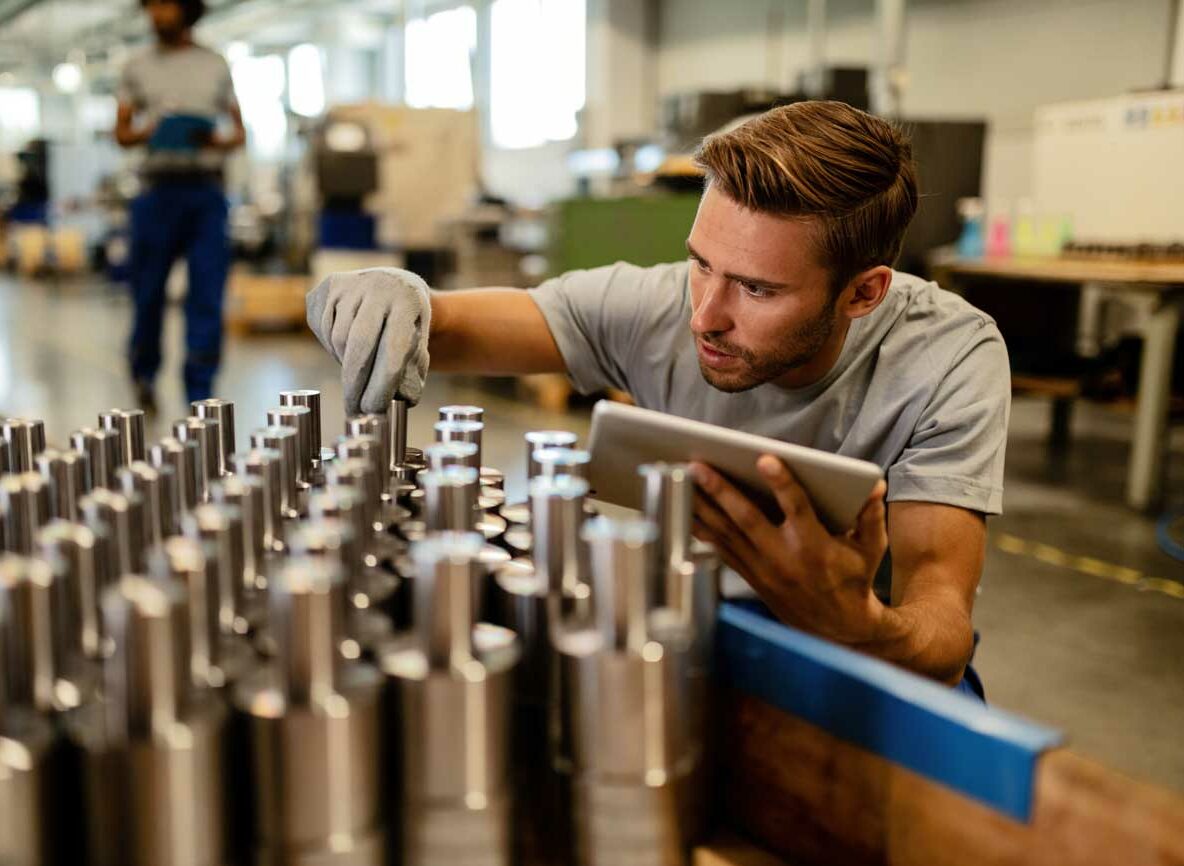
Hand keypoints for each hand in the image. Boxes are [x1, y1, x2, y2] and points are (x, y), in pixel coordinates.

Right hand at [305, 268, 431, 414]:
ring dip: (345, 364)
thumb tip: (403, 402)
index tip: (373, 410)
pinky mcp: (329, 286)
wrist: (395, 284)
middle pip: (359, 344)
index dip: (382, 384)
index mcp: (408, 302)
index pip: (393, 348)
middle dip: (355, 385)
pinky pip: (323, 328)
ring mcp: (351, 284)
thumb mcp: (420, 343)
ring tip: (359, 371)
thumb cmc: (409, 324)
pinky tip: (346, 346)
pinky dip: (332, 346)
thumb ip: (413, 370)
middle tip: (354, 411)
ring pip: (339, 339)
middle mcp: (379, 287)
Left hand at [690, 456, 889, 645]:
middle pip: (746, 518)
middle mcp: (783, 557)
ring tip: (679, 477)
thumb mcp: (871, 549)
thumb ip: (871, 515)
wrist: (837, 628)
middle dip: (720, 490)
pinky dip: (701, 528)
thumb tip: (874, 484)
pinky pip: (720, 549)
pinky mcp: (750, 576)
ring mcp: (762, 568)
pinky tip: (684, 506)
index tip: (765, 459)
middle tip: (698, 464)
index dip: (782, 483)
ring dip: (701, 504)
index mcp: (814, 547)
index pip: (797, 508)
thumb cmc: (855, 580)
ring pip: (726, 532)